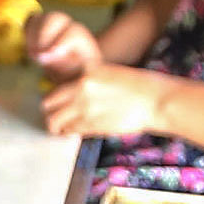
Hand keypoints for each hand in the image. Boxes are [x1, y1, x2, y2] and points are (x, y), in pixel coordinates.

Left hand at [41, 57, 177, 140]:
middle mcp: (81, 87)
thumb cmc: (139, 87)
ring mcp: (84, 106)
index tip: (57, 102)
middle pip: (48, 103)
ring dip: (55, 126)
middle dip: (49, 112)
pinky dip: (68, 133)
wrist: (155, 101)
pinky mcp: (91, 124)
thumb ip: (88, 80)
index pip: (56, 84)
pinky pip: (70, 130)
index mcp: (86, 71)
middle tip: (54, 117)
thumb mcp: (109, 72)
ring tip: (60, 129)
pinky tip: (73, 133)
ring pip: (54, 120)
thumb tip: (72, 93)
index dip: (55, 96)